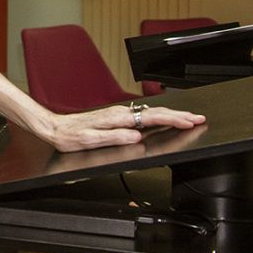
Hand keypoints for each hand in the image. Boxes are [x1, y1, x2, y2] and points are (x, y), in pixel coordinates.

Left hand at [45, 102, 204, 151]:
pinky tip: (162, 120)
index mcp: (116, 118)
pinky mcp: (115, 117)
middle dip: (179, 115)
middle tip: (198, 118)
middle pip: (155, 112)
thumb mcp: (90, 140)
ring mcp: (118, 114)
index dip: (173, 119)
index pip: (151, 118)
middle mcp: (119, 113)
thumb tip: (136, 136)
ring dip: (171, 115)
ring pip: (150, 112)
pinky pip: (142, 115)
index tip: (189, 121)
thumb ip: (114, 138)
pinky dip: (158, 117)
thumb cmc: (70, 136)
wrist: (54, 128)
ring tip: (187, 118)